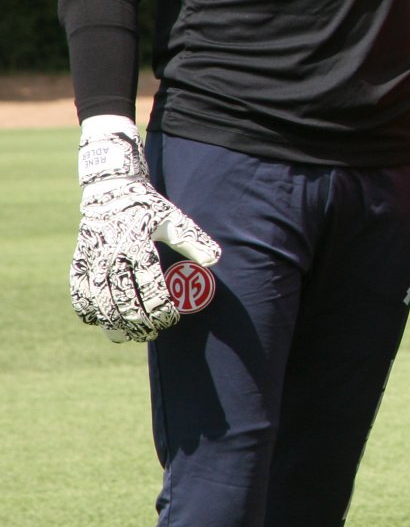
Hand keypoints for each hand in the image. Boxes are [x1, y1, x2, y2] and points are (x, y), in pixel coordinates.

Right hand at [70, 117, 220, 342]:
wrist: (111, 190)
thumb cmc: (149, 208)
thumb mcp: (174, 220)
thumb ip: (193, 241)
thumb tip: (214, 260)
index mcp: (139, 245)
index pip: (150, 287)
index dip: (161, 309)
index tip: (171, 319)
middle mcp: (113, 255)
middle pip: (123, 300)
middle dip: (138, 323)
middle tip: (152, 334)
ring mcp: (93, 259)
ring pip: (99, 301)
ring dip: (111, 323)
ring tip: (126, 337)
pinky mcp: (80, 261)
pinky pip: (79, 291)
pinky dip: (86, 309)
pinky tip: (97, 321)